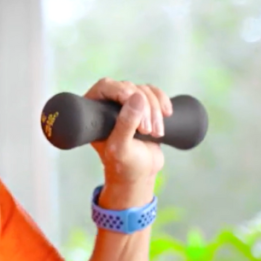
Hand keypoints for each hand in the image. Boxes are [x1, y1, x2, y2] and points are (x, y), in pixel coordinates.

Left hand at [84, 78, 170, 192]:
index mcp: (93, 112)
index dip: (121, 90)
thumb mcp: (121, 147)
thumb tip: (136, 97)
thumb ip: (126, 124)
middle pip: (128, 88)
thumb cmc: (124, 165)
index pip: (105, 87)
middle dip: (143, 107)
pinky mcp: (142, 107)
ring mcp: (125, 104)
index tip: (133, 101)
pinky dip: (163, 101)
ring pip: (144, 90)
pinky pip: (154, 93)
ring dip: (155, 110)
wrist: (140, 173)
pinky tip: (168, 113)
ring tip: (156, 133)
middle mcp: (107, 104)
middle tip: (147, 130)